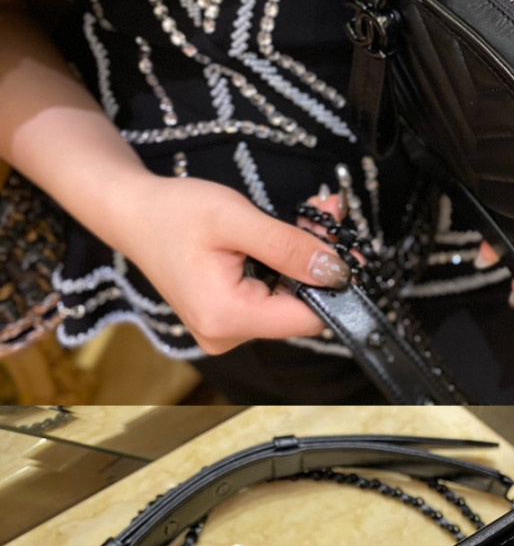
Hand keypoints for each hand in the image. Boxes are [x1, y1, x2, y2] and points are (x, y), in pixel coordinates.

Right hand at [128, 170, 348, 353]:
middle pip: (298, 308)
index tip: (350, 246)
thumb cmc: (174, 212)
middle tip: (330, 210)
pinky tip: (287, 234)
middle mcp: (225, 335)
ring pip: (286, 300)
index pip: (307, 318)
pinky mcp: (224, 317)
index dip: (334, 284)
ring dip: (303, 258)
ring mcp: (223, 329)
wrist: (132, 213)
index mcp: (228, 317)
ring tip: (312, 212)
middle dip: (319, 261)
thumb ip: (289, 247)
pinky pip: (267, 296)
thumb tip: (336, 270)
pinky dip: (282, 265)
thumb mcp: (236, 219)